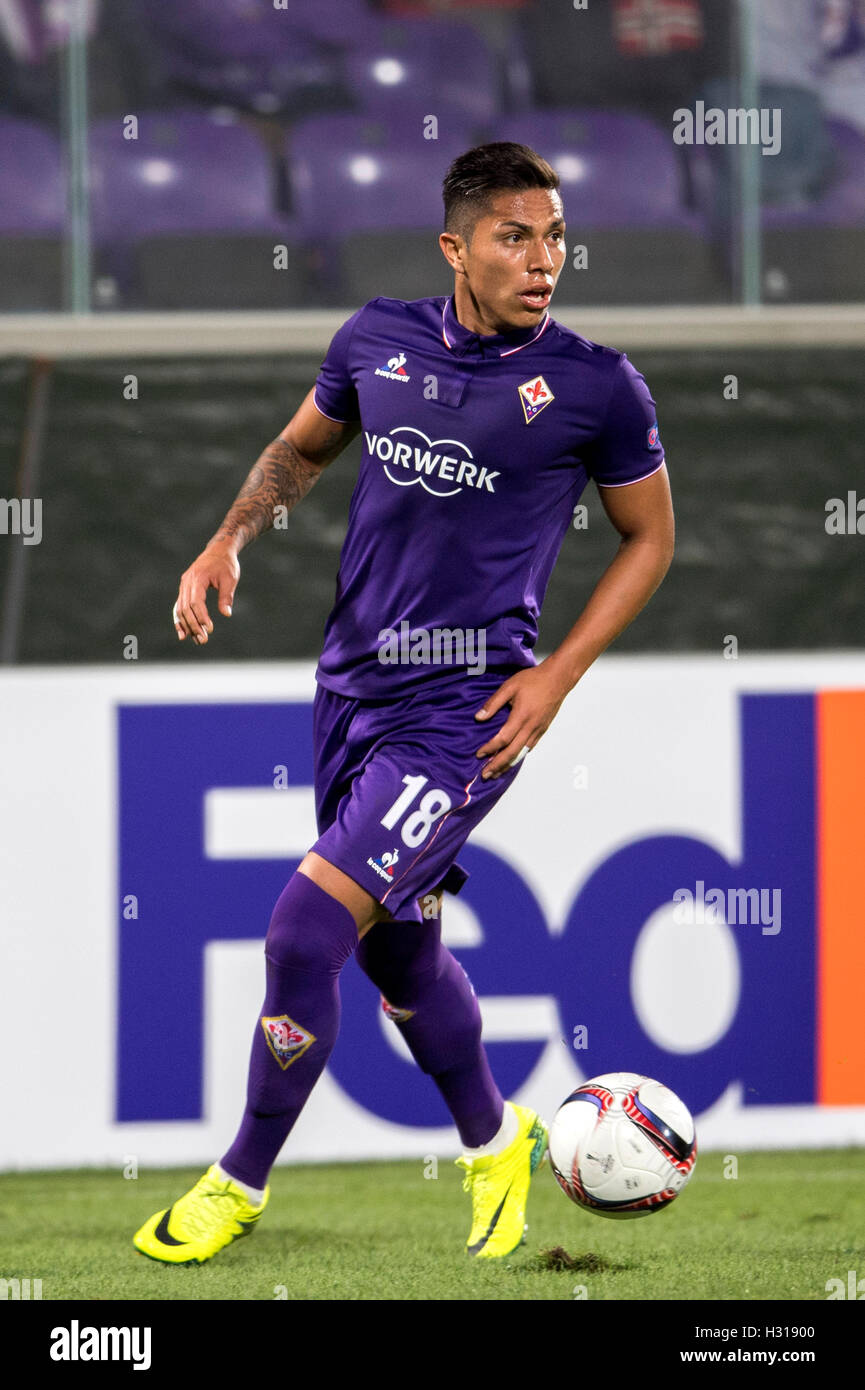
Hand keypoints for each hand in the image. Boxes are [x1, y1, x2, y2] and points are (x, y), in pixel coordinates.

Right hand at [173, 544, 239, 643]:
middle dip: (193, 625)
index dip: (201, 616)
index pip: (195, 602)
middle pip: (185, 608)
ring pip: (180, 609)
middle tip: (203, 640)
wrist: (219, 551)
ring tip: (196, 640)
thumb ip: (227, 596)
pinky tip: (183, 633)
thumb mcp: (230, 579)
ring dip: (186, 626)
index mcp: (197, 578)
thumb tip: (226, 614)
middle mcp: (187, 582)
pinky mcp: (185, 589)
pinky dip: (180, 620)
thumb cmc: (226, 564)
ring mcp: (184, 586)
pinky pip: (179, 606)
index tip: (210, 629)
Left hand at [474, 662, 570, 778]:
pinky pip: (529, 748)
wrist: (558, 679)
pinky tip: (513, 760)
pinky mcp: (543, 730)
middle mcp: (531, 727)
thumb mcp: (509, 686)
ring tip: (496, 773)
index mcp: (521, 716)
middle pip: (512, 752)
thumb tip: (479, 717)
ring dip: (508, 765)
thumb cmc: (534, 680)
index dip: (490, 748)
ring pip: (522, 753)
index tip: (479, 754)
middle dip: (497, 765)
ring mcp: (538, 730)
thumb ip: (493, 703)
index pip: (503, 739)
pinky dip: (519, 756)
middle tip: (485, 774)